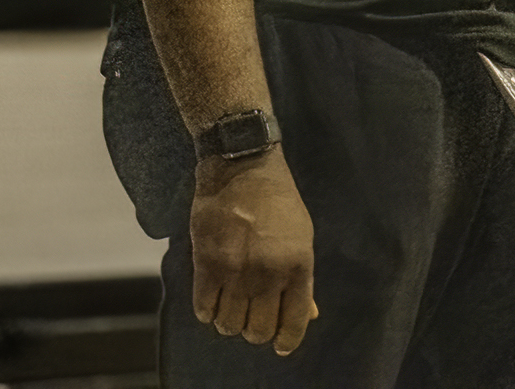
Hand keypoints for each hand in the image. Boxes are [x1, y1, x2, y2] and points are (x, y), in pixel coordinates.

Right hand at [190, 149, 317, 355]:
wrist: (243, 167)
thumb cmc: (279, 201)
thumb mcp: (302, 237)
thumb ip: (303, 278)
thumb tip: (311, 314)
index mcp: (299, 266)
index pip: (295, 322)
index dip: (287, 340)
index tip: (280, 346)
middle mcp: (269, 274)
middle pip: (258, 331)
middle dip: (255, 331)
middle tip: (251, 318)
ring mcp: (236, 272)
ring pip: (229, 325)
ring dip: (229, 322)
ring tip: (230, 306)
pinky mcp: (207, 265)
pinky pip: (204, 309)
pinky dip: (207, 311)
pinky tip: (212, 298)